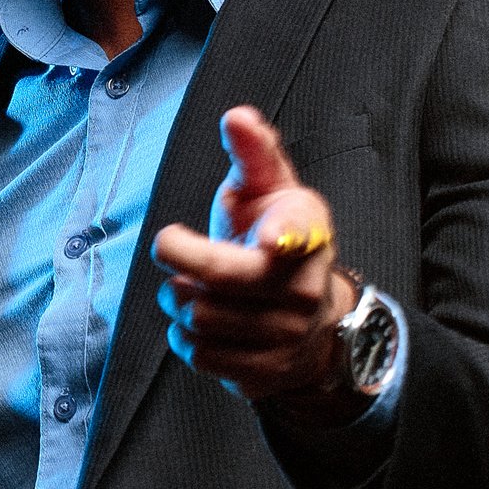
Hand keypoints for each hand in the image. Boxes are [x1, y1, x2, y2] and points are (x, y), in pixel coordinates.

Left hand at [151, 106, 355, 406]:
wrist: (315, 317)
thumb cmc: (277, 236)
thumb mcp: (272, 189)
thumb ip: (254, 152)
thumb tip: (236, 116)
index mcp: (306, 234)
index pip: (295, 235)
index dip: (282, 236)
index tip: (270, 239)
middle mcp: (302, 290)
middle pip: (214, 283)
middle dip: (179, 266)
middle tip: (173, 252)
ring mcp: (287, 337)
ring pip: (200, 321)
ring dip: (178, 300)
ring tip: (190, 287)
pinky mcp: (266, 372)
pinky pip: (201, 356)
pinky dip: (186, 337)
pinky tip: (200, 321)